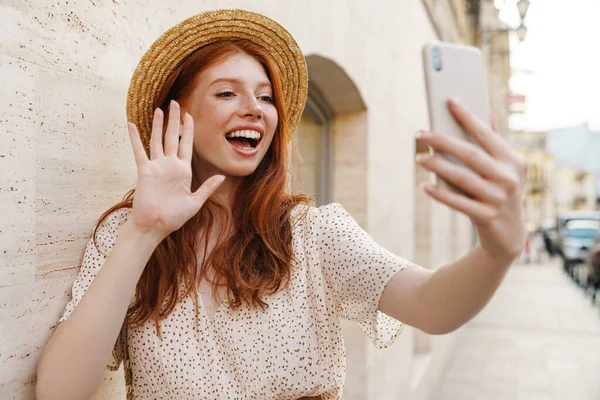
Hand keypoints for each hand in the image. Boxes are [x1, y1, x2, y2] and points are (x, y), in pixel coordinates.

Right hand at [126, 100, 224, 238]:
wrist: (155, 226)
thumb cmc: (174, 217)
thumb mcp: (195, 202)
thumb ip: (207, 187)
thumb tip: (222, 176)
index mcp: (184, 171)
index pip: (187, 144)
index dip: (189, 130)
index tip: (190, 115)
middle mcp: (170, 165)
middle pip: (173, 137)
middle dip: (175, 120)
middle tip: (175, 103)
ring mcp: (157, 166)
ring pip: (157, 140)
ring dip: (158, 125)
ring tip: (159, 109)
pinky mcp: (144, 171)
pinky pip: (139, 151)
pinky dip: (135, 138)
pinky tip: (132, 125)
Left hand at [416, 99, 526, 261]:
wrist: (509, 234)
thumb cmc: (500, 192)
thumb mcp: (504, 169)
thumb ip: (494, 143)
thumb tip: (485, 112)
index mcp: (513, 161)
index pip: (487, 134)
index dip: (468, 117)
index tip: (449, 101)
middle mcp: (508, 178)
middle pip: (470, 155)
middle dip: (443, 141)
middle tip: (421, 133)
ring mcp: (498, 199)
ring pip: (462, 178)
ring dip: (438, 166)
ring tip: (419, 158)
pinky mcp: (487, 217)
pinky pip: (458, 203)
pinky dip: (440, 194)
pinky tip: (425, 186)